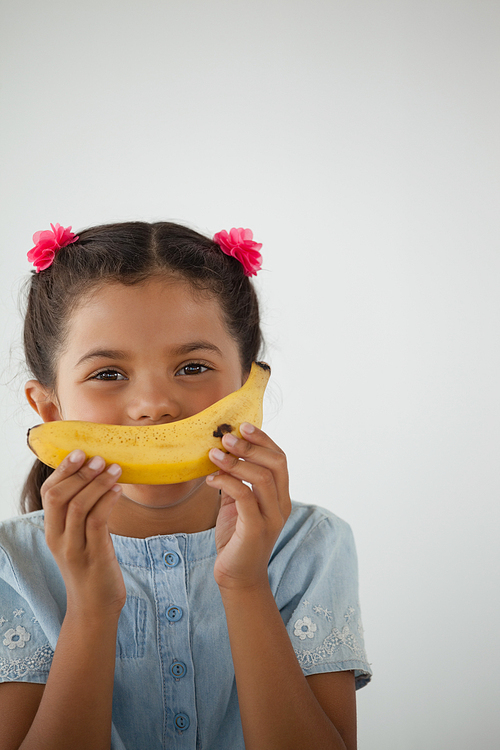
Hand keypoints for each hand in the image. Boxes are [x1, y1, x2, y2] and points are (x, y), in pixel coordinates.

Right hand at [41, 450, 125, 619]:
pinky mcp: (94, 557)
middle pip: (59, 497)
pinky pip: (97, 522)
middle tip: (99, 457)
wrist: (95, 607)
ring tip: (115, 469)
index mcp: (52, 531)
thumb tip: (96, 478)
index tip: (78, 451)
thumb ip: (81, 513)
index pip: (48, 493)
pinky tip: (119, 491)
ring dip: (98, 483)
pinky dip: (108, 501)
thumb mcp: (79, 538)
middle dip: (79, 473)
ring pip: (78, 506)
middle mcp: (58, 538)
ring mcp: (74, 549)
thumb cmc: (92, 566)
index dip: (62, 470)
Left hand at [207, 423, 290, 591]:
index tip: (242, 426)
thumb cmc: (236, 539)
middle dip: (251, 446)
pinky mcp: (256, 530)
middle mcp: (282, 505)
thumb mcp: (237, 504)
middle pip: (276, 464)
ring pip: (263, 478)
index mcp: (280, 496)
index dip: (263, 440)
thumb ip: (236, 481)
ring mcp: (272, 518)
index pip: (280, 459)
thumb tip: (221, 452)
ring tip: (213, 454)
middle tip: (226, 437)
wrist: (236, 578)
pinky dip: (228, 482)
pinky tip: (211, 479)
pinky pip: (246, 498)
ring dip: (236, 462)